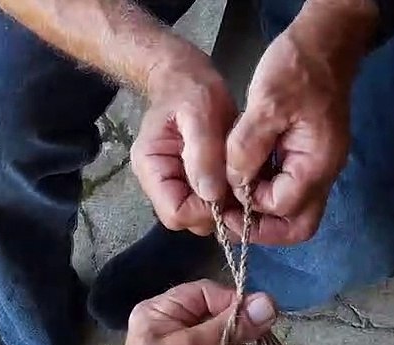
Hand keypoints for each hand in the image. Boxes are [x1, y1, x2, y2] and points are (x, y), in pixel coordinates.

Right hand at [132, 53, 236, 235]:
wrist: (185, 75)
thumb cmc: (190, 89)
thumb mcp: (200, 114)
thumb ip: (203, 155)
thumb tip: (211, 195)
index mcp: (152, 168)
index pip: (175, 214)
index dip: (205, 210)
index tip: (228, 191)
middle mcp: (159, 183)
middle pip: (189, 219)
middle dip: (217, 209)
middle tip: (241, 186)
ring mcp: (175, 183)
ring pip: (202, 214)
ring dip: (225, 203)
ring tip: (241, 178)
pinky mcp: (191, 181)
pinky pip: (210, 201)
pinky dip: (228, 195)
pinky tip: (239, 176)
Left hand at [224, 1, 371, 244]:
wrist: (325, 41)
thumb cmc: (298, 67)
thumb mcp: (267, 103)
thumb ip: (248, 147)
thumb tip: (234, 182)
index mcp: (317, 163)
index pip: (282, 208)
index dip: (251, 204)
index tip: (225, 189)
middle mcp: (324, 172)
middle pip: (297, 225)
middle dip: (262, 228)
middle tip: (229, 216)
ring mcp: (318, 165)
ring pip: (294, 210)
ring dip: (262, 211)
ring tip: (230, 197)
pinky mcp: (309, 155)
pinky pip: (289, 187)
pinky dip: (266, 190)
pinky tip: (243, 175)